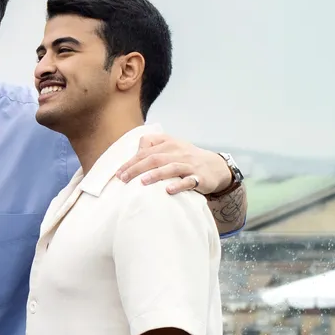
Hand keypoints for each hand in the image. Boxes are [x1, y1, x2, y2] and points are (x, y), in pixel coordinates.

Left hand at [115, 131, 230, 199]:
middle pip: (155, 158)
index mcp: (170, 144)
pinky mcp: (199, 178)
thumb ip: (153, 145)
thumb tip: (134, 152)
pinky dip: (178, 185)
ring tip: (141, 182)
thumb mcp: (172, 146)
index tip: (119, 173)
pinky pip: (188, 181)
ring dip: (155, 174)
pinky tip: (168, 190)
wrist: (215, 166)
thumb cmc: (187, 157)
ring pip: (171, 168)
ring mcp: (189, 165)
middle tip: (124, 179)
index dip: (132, 161)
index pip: (146, 151)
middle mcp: (179, 152)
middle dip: (137, 168)